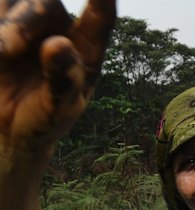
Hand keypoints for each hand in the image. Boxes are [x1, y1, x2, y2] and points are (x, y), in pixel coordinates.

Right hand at [0, 0, 115, 146]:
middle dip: (24, 22)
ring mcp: (26, 23)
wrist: (8, 129)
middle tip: (7, 50)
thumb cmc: (45, 117)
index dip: (102, 1)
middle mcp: (58, 28)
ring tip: (1, 54)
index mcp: (86, 49)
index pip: (100, 18)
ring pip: (14, 0)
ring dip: (8, 26)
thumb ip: (64, 79)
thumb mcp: (60, 108)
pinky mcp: (0, 23)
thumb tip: (58, 44)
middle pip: (45, 2)